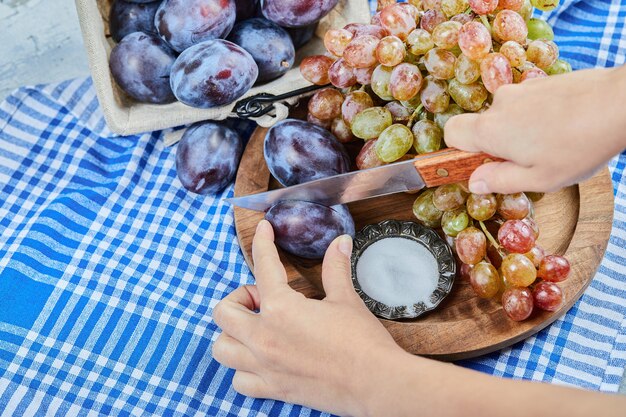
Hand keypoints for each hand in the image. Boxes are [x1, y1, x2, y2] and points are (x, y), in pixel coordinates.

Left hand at [211, 220, 401, 416]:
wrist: (376, 383)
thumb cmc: (363, 342)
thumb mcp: (346, 299)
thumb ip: (335, 268)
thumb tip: (340, 242)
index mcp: (281, 308)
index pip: (263, 266)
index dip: (262, 242)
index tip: (264, 230)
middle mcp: (264, 337)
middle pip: (224, 312)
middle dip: (239, 299)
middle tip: (262, 299)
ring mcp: (265, 366)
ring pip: (222, 348)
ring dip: (233, 334)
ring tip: (256, 328)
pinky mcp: (273, 390)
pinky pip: (239, 382)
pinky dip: (243, 370)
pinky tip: (261, 361)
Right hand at [445, 66, 625, 193]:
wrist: (619, 104)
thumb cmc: (578, 146)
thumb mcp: (538, 179)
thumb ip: (500, 180)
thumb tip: (475, 182)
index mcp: (491, 130)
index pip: (451, 132)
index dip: (458, 150)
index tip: (479, 163)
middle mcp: (500, 104)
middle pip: (482, 125)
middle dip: (497, 144)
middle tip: (527, 161)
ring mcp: (522, 89)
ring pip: (508, 114)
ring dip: (520, 130)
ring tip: (552, 144)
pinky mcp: (542, 81)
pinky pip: (528, 103)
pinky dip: (538, 116)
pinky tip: (564, 127)